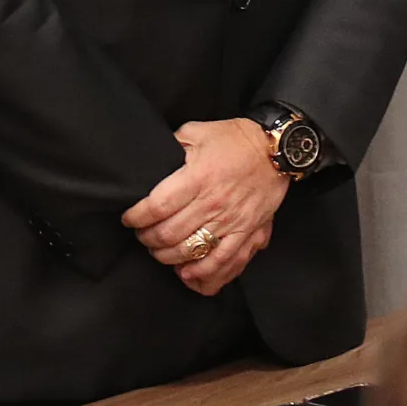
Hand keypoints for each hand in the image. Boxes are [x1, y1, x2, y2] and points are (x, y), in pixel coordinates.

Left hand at [123, 118, 288, 295]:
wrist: (276, 149)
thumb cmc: (236, 139)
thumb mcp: (197, 131)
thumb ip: (171, 146)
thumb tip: (150, 160)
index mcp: (197, 177)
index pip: (156, 207)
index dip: (136, 217)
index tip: (130, 218)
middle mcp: (212, 203)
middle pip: (168, 234)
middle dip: (147, 239)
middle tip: (143, 235)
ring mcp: (231, 221)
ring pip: (190, 252)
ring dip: (167, 256)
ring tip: (160, 250)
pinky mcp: (247, 232)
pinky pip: (224, 262)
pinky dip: (203, 273)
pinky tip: (188, 273)